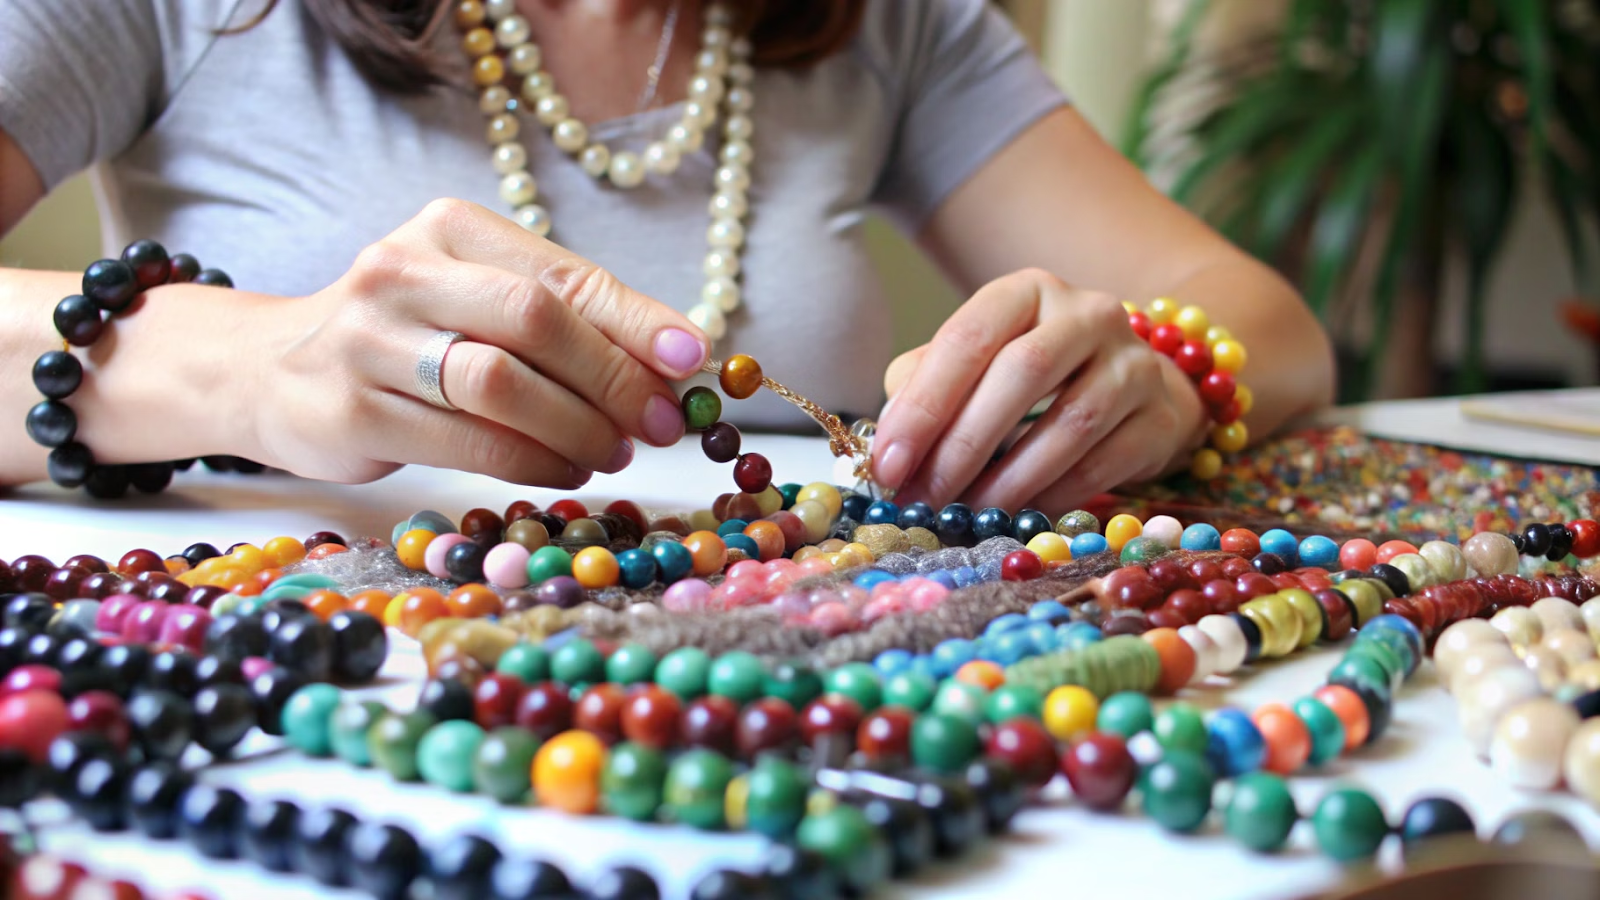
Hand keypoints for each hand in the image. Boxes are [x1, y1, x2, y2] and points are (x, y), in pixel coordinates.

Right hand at [246, 199, 707, 484]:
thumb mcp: (474, 300)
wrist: (270, 369)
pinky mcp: (353, 409)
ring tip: (612, 452)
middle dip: (614, 378)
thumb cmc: (404, 335)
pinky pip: (467, 442)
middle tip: (659, 424)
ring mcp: (370, 340)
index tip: (692, 359)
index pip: (562, 273)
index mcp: (450, 229)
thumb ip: (562, 321)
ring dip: (577, 427)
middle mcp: (403, 271)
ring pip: (501, 384)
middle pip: (535, 320)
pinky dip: (532, 461)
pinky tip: (562, 470)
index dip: (636, 320)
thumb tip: (673, 364)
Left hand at [871, 268, 1205, 512]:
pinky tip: (1018, 515)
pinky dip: (1053, 496)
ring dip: (1008, 480)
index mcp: (1026, 292)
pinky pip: (1103, 463)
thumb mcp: (976, 363)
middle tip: (924, 499)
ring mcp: (1134, 362)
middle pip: (1021, 374)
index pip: (968, 338)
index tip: (889, 464)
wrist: (1136, 384)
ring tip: (967, 514)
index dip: (923, 404)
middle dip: (962, 446)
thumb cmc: (1036, 377)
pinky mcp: (1161, 415)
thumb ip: (926, 385)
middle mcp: (1087, 313)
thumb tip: (888, 444)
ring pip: (1068, 424)